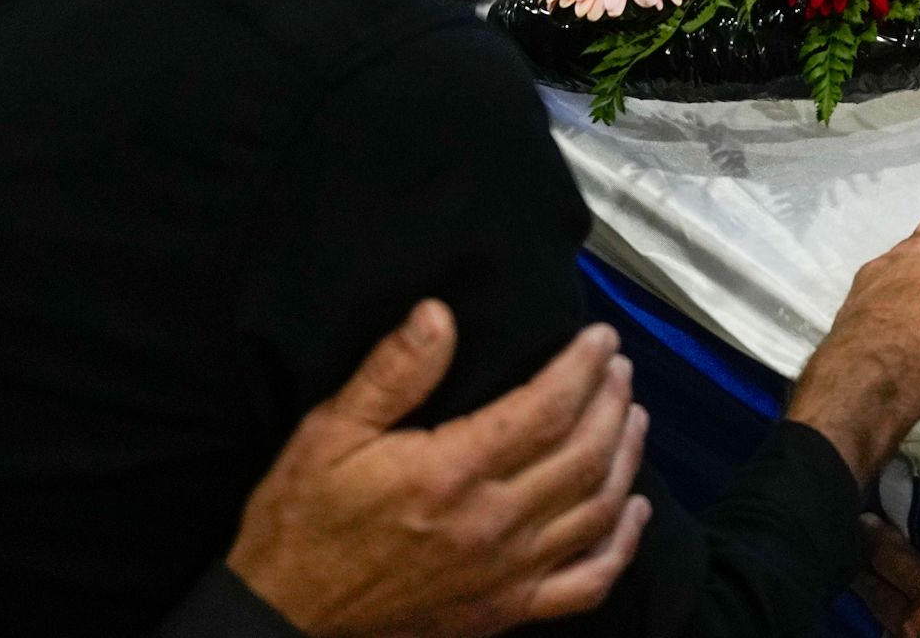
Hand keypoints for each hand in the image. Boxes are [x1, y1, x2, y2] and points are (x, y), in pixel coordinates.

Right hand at [227, 309, 652, 637]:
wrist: (284, 619)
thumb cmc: (302, 520)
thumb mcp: (329, 432)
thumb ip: (392, 372)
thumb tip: (439, 313)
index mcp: (452, 473)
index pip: (547, 408)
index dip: (583, 367)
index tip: (601, 338)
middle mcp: (492, 525)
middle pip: (585, 455)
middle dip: (611, 402)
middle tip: (620, 368)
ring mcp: (506, 574)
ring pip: (597, 511)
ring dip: (625, 458)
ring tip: (633, 415)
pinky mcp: (506, 611)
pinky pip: (588, 582)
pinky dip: (623, 546)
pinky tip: (634, 510)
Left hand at [855, 517, 919, 637]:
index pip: (892, 558)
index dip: (875, 537)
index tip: (864, 520)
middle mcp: (908, 619)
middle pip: (871, 587)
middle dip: (863, 568)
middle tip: (860, 550)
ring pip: (876, 616)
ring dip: (872, 600)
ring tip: (874, 587)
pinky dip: (887, 630)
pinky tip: (895, 629)